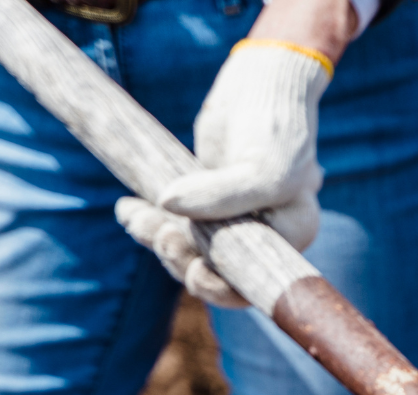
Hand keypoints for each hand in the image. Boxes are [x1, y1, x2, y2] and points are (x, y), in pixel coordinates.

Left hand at [116, 39, 333, 307]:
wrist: (260, 83)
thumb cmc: (274, 127)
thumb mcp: (261, 167)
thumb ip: (221, 196)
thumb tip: (166, 207)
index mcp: (290, 237)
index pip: (252, 284)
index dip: (220, 288)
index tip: (193, 270)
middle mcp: (263, 235)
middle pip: (216, 271)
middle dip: (182, 259)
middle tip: (162, 235)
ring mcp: (230, 220)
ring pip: (188, 248)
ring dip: (158, 238)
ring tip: (136, 216)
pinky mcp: (203, 201)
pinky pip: (172, 223)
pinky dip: (147, 220)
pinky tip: (127, 209)